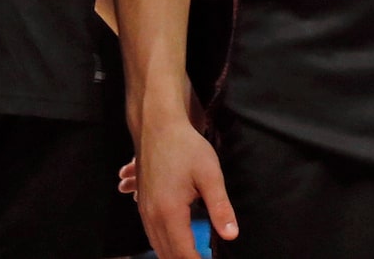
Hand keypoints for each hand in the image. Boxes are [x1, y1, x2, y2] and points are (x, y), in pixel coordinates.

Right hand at [133, 115, 235, 258]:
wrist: (157, 127)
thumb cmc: (186, 148)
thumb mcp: (210, 175)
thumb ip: (220, 207)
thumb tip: (231, 235)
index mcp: (169, 213)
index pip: (183, 252)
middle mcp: (152, 217)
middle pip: (167, 253)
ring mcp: (144, 211)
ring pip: (156, 244)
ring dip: (172, 254)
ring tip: (191, 256)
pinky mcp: (142, 203)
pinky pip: (150, 233)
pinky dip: (162, 244)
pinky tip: (173, 243)